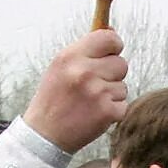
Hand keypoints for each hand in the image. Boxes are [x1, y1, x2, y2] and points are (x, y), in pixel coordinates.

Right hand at [22, 29, 128, 153]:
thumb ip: (85, 51)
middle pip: (121, 63)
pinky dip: (113, 111)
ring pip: (123, 86)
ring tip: (90, 102)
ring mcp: (97, 92)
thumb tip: (113, 32)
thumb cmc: (54, 99)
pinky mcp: (107, 112)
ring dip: (111, 95)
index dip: (114, 45)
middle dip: (112, 74)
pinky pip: (123, 105)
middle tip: (94, 86)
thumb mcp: (60, 67)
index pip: (109, 38)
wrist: (45, 135)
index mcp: (70, 56)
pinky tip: (94, 114)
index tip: (111, 53)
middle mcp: (84, 72)